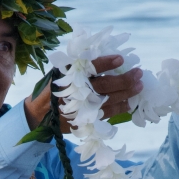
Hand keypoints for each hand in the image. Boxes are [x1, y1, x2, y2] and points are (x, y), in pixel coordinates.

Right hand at [24, 55, 142, 131]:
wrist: (39, 115)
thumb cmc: (53, 89)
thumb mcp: (61, 73)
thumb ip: (80, 67)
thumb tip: (109, 60)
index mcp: (69, 77)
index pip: (89, 68)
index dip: (106, 63)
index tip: (121, 58)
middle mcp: (76, 92)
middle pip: (104, 86)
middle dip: (124, 79)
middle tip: (138, 73)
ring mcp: (82, 108)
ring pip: (109, 101)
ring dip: (127, 93)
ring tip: (139, 86)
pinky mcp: (85, 121)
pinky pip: (107, 114)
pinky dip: (120, 107)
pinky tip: (130, 101)